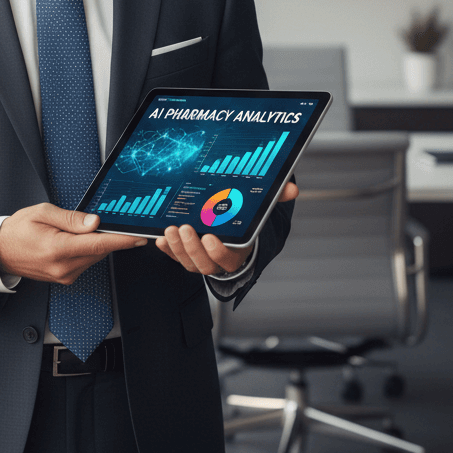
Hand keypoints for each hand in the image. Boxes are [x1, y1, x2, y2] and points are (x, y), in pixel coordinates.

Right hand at [0, 203, 143, 283]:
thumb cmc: (18, 229)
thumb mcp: (42, 213)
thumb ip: (71, 219)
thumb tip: (95, 222)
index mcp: (57, 249)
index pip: (97, 244)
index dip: (121, 240)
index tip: (138, 237)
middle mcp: (63, 267)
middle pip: (99, 251)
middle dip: (110, 236)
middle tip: (117, 221)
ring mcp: (64, 275)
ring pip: (94, 257)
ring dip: (97, 243)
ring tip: (85, 228)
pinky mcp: (65, 278)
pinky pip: (86, 262)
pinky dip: (88, 250)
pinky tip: (78, 239)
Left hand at [155, 181, 298, 275]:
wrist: (233, 235)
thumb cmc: (244, 222)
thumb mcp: (258, 211)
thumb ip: (274, 200)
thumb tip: (292, 189)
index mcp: (237, 253)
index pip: (227, 258)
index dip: (218, 251)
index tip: (210, 237)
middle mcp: (217, 260)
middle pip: (203, 263)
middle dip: (192, 247)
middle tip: (184, 227)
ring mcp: (200, 259)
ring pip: (187, 261)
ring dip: (176, 247)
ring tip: (170, 229)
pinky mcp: (185, 255)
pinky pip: (173, 256)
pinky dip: (166, 249)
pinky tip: (160, 237)